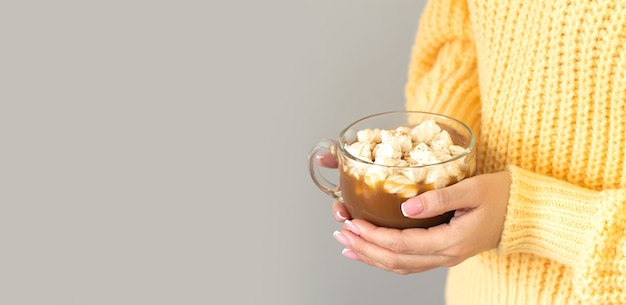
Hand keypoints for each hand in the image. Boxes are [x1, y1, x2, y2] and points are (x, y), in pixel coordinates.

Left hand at [332, 171, 510, 273]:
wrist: (526, 213)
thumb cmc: (502, 196)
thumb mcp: (472, 189)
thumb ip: (440, 198)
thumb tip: (406, 205)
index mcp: (451, 241)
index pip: (402, 244)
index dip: (373, 236)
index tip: (352, 224)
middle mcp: (445, 255)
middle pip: (396, 260)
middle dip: (365, 247)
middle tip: (341, 233)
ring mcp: (445, 257)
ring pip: (401, 266)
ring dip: (372, 256)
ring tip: (347, 244)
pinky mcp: (444, 252)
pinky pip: (410, 263)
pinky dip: (387, 258)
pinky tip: (373, 251)